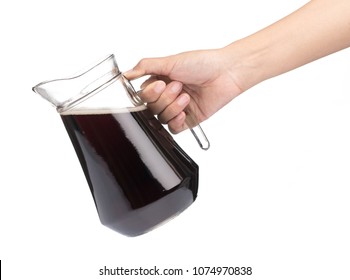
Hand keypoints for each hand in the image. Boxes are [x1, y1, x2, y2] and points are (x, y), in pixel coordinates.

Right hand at [124, 49, 242, 133]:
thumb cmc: (202, 63)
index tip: (160, 84)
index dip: (150, 93)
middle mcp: (167, 96)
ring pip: (161, 118)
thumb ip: (146, 66)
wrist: (225, 73)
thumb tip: (126, 74)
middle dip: (164, 98)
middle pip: (151, 108)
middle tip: (178, 86)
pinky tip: (184, 112)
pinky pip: (173, 129)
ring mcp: (177, 109)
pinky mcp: (188, 120)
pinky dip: (176, 121)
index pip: (142, 96)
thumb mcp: (170, 61)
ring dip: (173, 107)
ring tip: (187, 96)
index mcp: (160, 82)